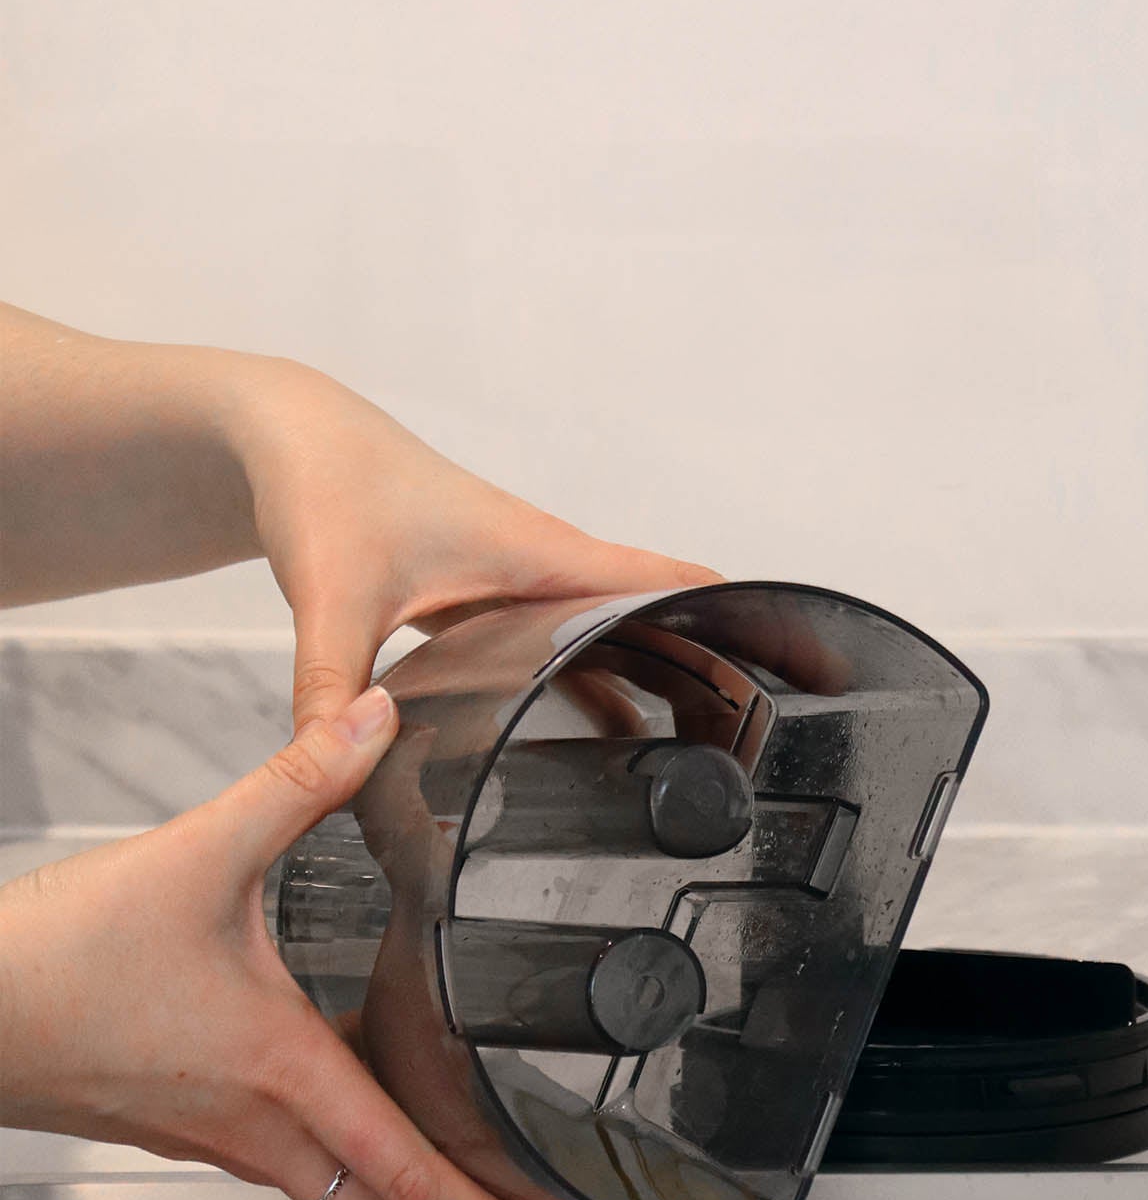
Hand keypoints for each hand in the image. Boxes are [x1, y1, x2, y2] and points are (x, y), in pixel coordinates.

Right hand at [0, 687, 582, 1199]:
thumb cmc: (53, 956)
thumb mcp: (199, 852)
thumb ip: (298, 781)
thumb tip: (375, 720)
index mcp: (284, 1074)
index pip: (412, 1174)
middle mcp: (256, 1126)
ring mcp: (214, 1137)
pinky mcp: (178, 1125)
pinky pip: (286, 1170)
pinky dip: (344, 1176)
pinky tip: (358, 1134)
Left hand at [233, 361, 722, 725]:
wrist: (292, 439)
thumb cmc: (328, 487)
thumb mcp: (334, 595)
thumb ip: (333, 686)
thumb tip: (342, 760)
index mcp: (546, 556)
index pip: (674, 582)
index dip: (743, 620)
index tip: (803, 668)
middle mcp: (552, 571)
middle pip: (666, 623)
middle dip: (721, 673)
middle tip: (765, 745)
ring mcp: (529, 589)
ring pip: (621, 641)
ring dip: (664, 687)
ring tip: (707, 758)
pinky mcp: (498, 606)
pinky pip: (572, 652)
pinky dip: (601, 688)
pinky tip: (604, 743)